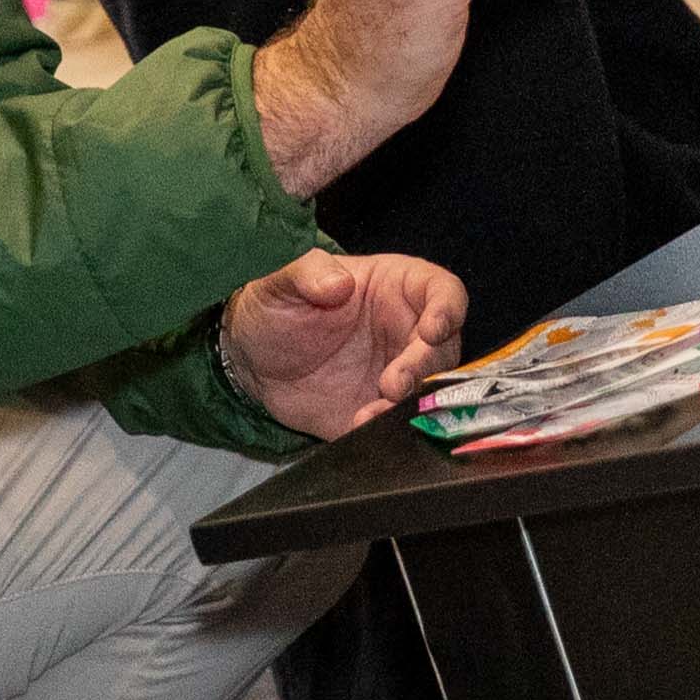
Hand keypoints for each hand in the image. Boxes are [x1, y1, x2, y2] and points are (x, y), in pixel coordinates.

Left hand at [219, 248, 472, 438]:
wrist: (251, 357)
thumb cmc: (276, 304)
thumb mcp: (282, 279)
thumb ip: (308, 272)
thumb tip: (339, 283)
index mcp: (396, 288)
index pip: (444, 292)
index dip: (448, 310)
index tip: (433, 329)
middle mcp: (406, 331)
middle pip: (443, 349)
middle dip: (425, 367)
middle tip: (393, 382)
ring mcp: (396, 373)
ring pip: (426, 391)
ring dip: (409, 403)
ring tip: (374, 410)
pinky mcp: (378, 409)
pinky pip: (395, 422)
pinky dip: (385, 427)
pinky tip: (360, 423)